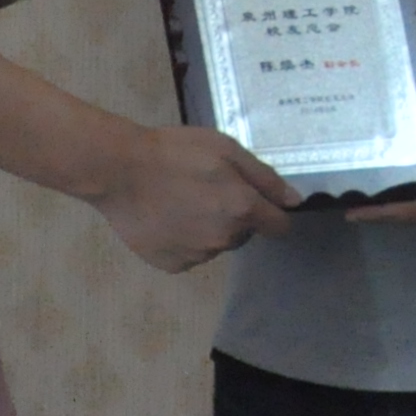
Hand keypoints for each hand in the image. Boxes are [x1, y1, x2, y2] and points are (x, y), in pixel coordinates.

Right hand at [89, 122, 299, 269]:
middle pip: (244, 233)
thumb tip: (294, 202)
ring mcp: (197, 256)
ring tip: (181, 201)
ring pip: (216, 243)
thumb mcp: (226, 149)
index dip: (272, 213)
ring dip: (208, 228)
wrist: (120, 171)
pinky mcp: (172, 266)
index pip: (279, 226)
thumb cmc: (176, 152)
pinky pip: (190, 254)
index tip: (257, 201)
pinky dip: (184, 240)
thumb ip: (264, 177)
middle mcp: (224, 239)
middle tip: (206, 189)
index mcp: (242, 209)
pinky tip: (166, 218)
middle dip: (234, 215)